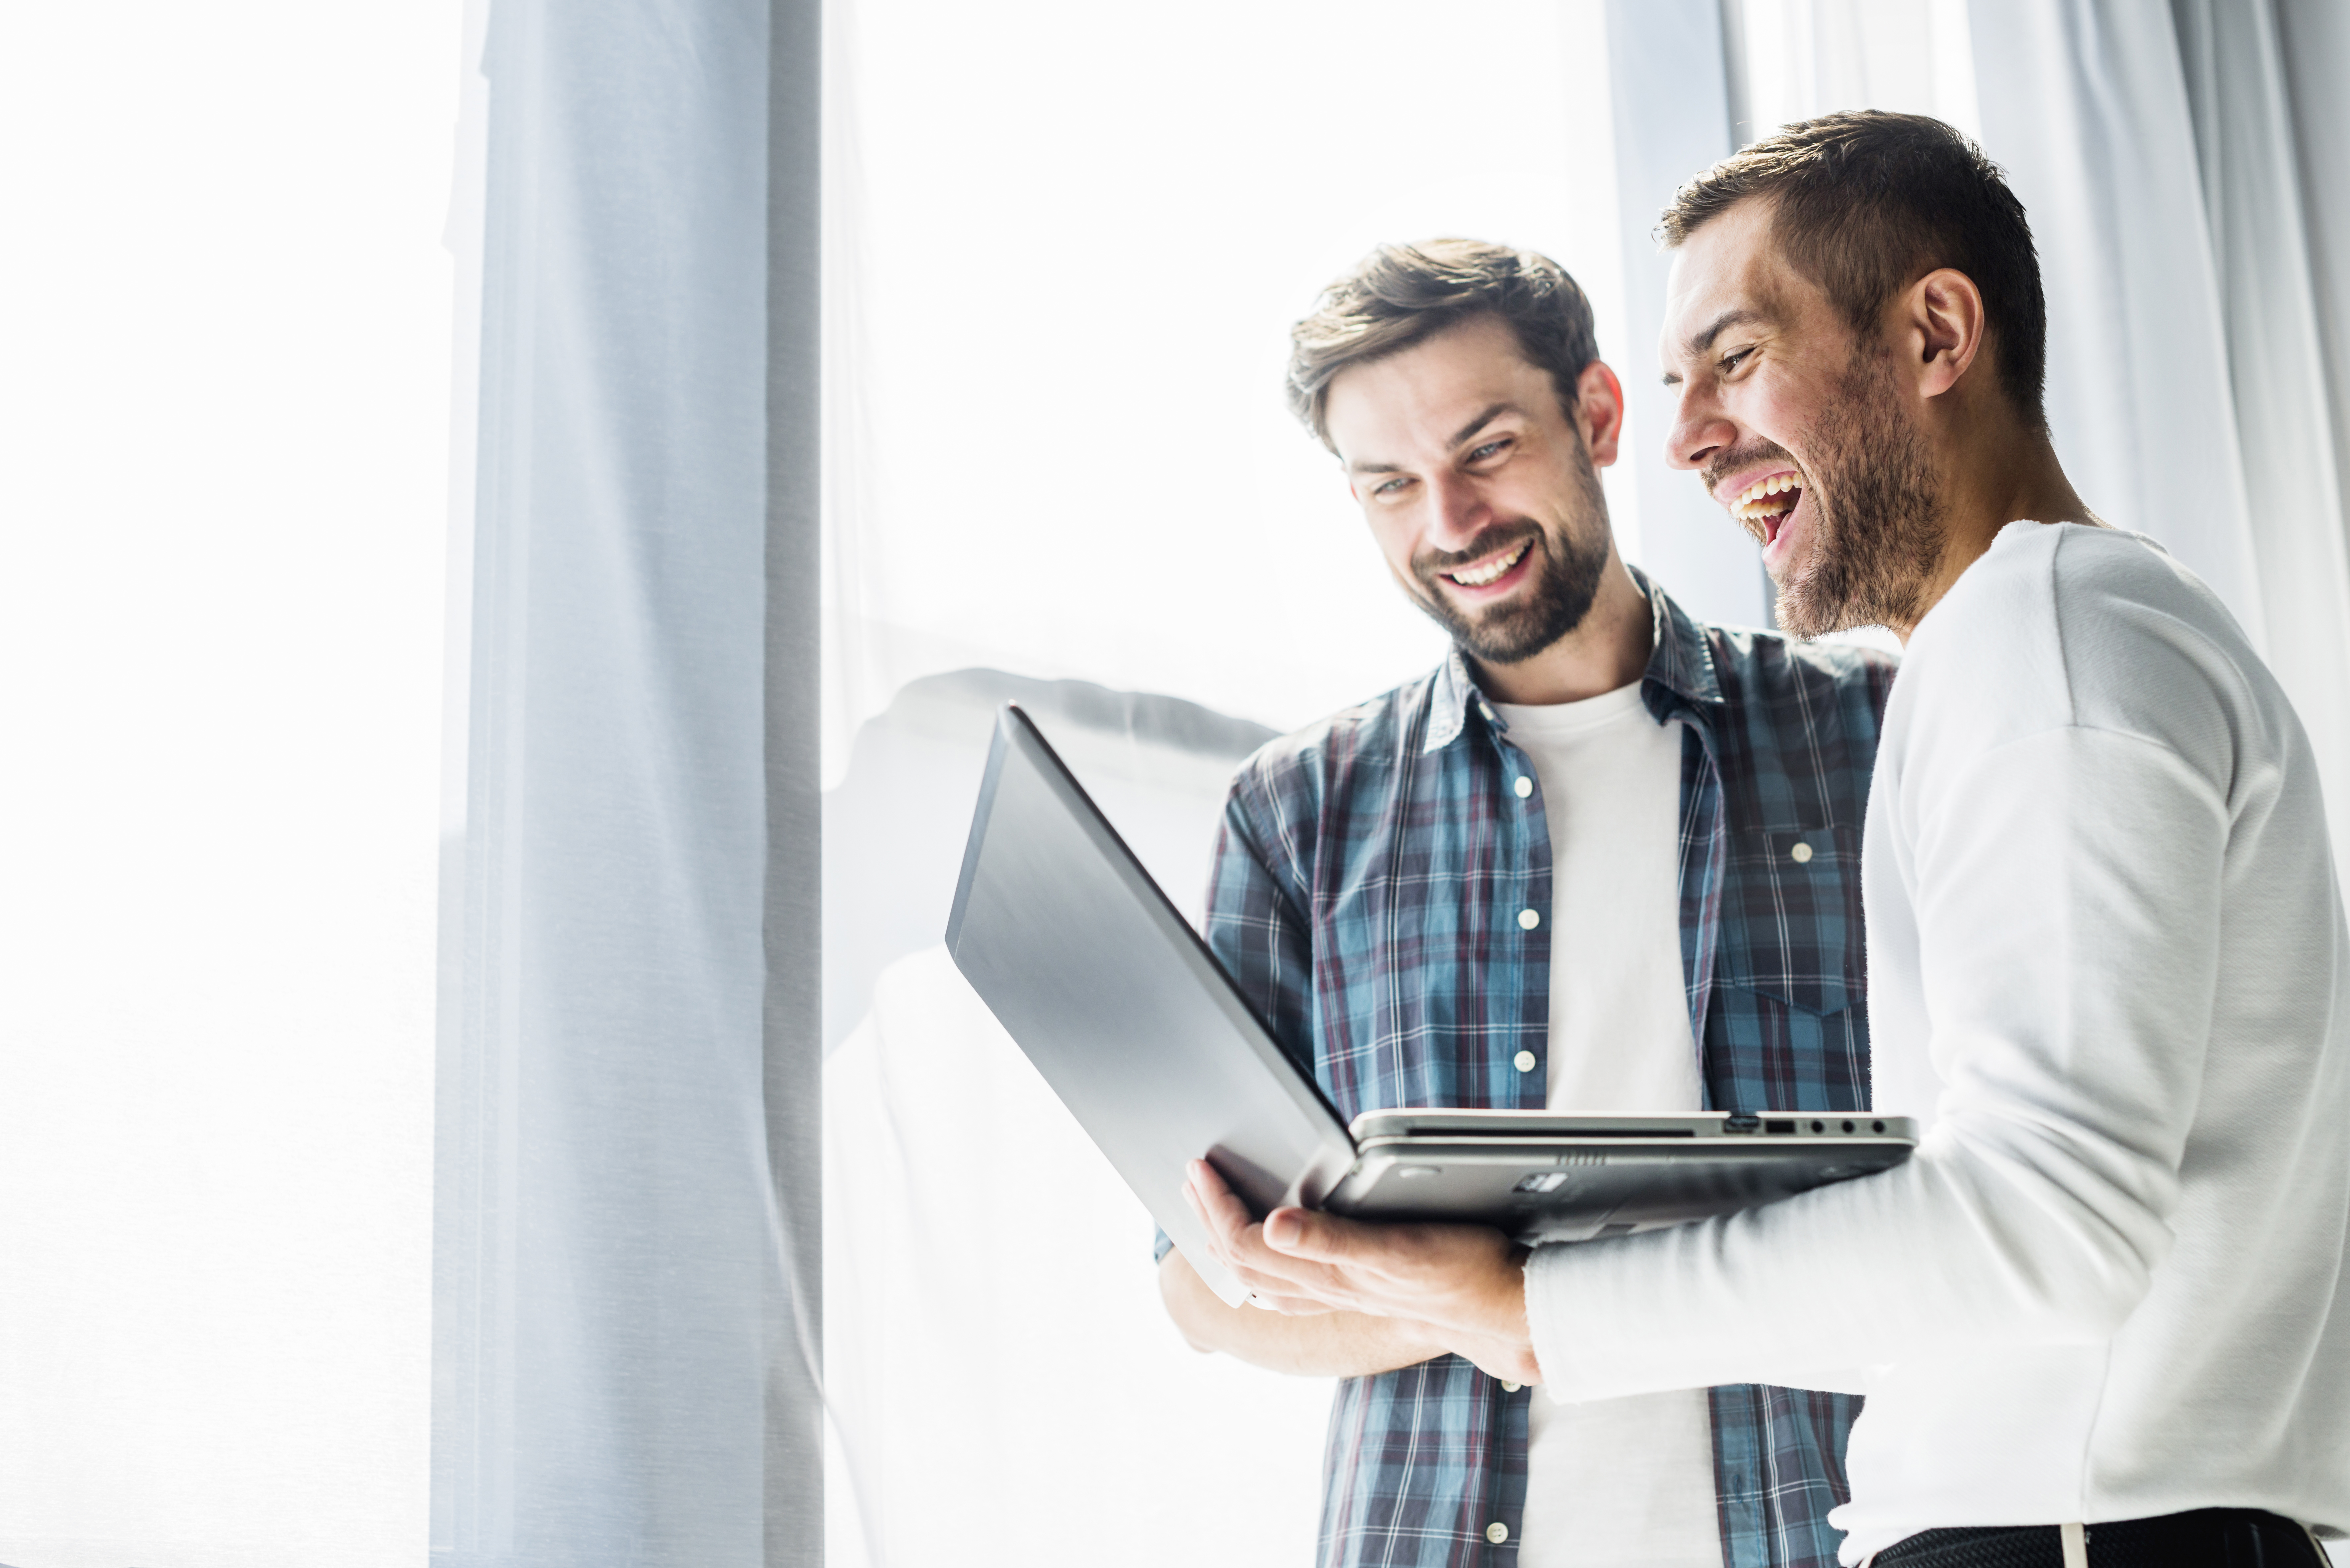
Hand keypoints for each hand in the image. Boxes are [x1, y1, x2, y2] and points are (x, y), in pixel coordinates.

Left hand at [1180, 1159, 1543, 1385]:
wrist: (1503, 1310)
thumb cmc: (1459, 1272)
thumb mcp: (1396, 1249)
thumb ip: (1331, 1238)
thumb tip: (1271, 1224)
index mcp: (1327, 1272)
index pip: (1247, 1240)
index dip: (1217, 1204)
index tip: (1198, 1168)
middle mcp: (1326, 1287)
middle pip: (1245, 1259)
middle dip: (1211, 1218)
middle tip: (1192, 1179)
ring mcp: (1340, 1294)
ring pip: (1264, 1278)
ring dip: (1230, 1242)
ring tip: (1211, 1214)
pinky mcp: (1360, 1292)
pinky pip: (1292, 1289)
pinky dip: (1266, 1268)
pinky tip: (1270, 1258)